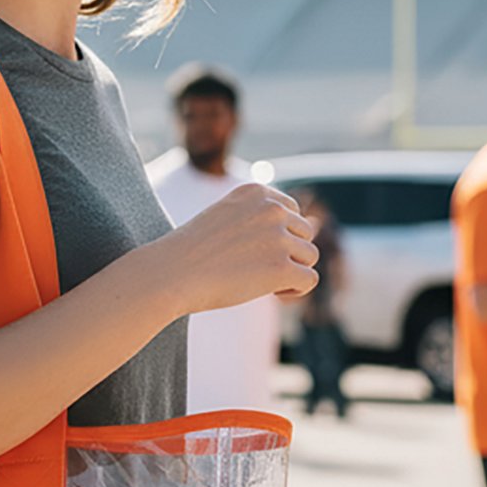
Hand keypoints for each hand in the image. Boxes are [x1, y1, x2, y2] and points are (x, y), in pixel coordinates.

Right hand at [152, 185, 318, 317]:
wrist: (170, 274)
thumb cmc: (193, 252)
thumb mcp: (227, 219)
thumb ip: (263, 217)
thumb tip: (316, 224)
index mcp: (256, 192)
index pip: (291, 212)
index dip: (278, 236)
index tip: (253, 251)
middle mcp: (271, 209)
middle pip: (305, 232)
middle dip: (287, 253)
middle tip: (256, 270)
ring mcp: (277, 238)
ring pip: (310, 256)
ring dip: (291, 271)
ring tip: (261, 282)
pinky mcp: (281, 268)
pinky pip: (309, 279)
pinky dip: (296, 290)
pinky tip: (272, 294)